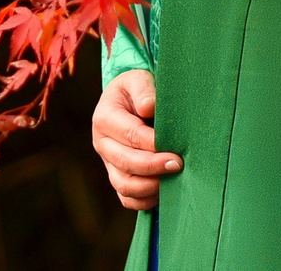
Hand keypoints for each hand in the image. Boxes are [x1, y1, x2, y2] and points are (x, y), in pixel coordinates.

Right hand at [93, 69, 178, 210]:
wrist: (130, 101)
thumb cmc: (138, 90)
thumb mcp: (138, 79)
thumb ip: (144, 89)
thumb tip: (149, 108)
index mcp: (105, 117)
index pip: (130, 135)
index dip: (153, 145)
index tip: (175, 150)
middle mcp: (102, 143)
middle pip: (125, 162)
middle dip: (153, 167)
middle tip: (178, 165)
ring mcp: (108, 163)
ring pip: (124, 185)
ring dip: (150, 186)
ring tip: (173, 180)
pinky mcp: (116, 176)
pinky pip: (126, 199)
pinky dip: (144, 200)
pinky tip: (164, 192)